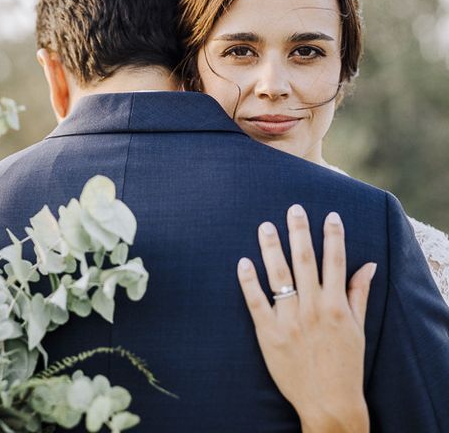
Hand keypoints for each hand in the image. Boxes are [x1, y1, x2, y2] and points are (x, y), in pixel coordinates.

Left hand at [237, 205, 375, 432]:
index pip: (335, 262)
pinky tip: (243, 262)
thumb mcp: (358, 329)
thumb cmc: (345, 364)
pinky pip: (256, 302)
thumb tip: (368, 265)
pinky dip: (249, 282)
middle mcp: (313, 308)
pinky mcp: (269, 333)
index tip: (330, 214)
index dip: (333, 236)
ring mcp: (289, 320)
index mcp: (336, 306)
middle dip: (299, 232)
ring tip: (265, 226)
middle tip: (293, 208)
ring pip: (279, 277)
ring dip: (272, 249)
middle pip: (305, 262)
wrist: (328, 402)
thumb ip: (358, 294)